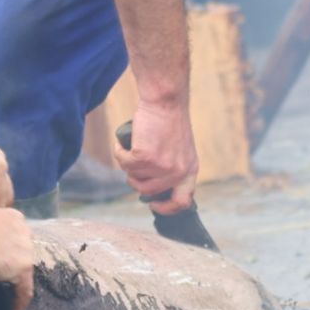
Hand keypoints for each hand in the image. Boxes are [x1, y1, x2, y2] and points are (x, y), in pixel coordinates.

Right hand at [112, 99, 198, 213]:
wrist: (165, 100)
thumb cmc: (169, 120)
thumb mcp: (180, 149)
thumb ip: (173, 168)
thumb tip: (153, 189)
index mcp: (189, 170)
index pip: (182, 202)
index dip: (166, 208)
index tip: (153, 204)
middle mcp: (177, 172)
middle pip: (149, 192)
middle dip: (136, 181)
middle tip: (132, 168)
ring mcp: (161, 167)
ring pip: (133, 177)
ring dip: (127, 165)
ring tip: (129, 149)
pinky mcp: (145, 157)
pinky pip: (124, 163)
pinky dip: (119, 152)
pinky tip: (122, 143)